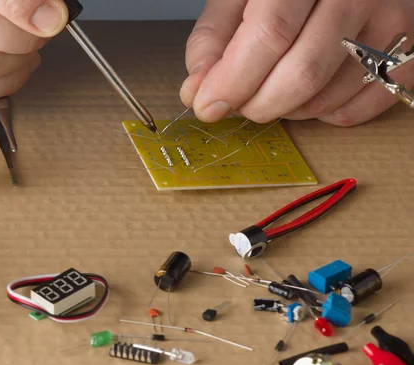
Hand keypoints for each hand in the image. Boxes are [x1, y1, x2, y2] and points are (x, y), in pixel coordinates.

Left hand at [181, 0, 413, 126]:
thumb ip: (214, 37)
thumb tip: (197, 90)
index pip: (270, 35)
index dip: (234, 79)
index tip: (207, 106)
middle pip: (302, 74)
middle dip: (257, 104)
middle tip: (239, 104)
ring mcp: (391, 23)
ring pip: (328, 98)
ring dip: (287, 110)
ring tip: (273, 88)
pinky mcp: (407, 51)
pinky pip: (360, 108)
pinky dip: (325, 115)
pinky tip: (310, 94)